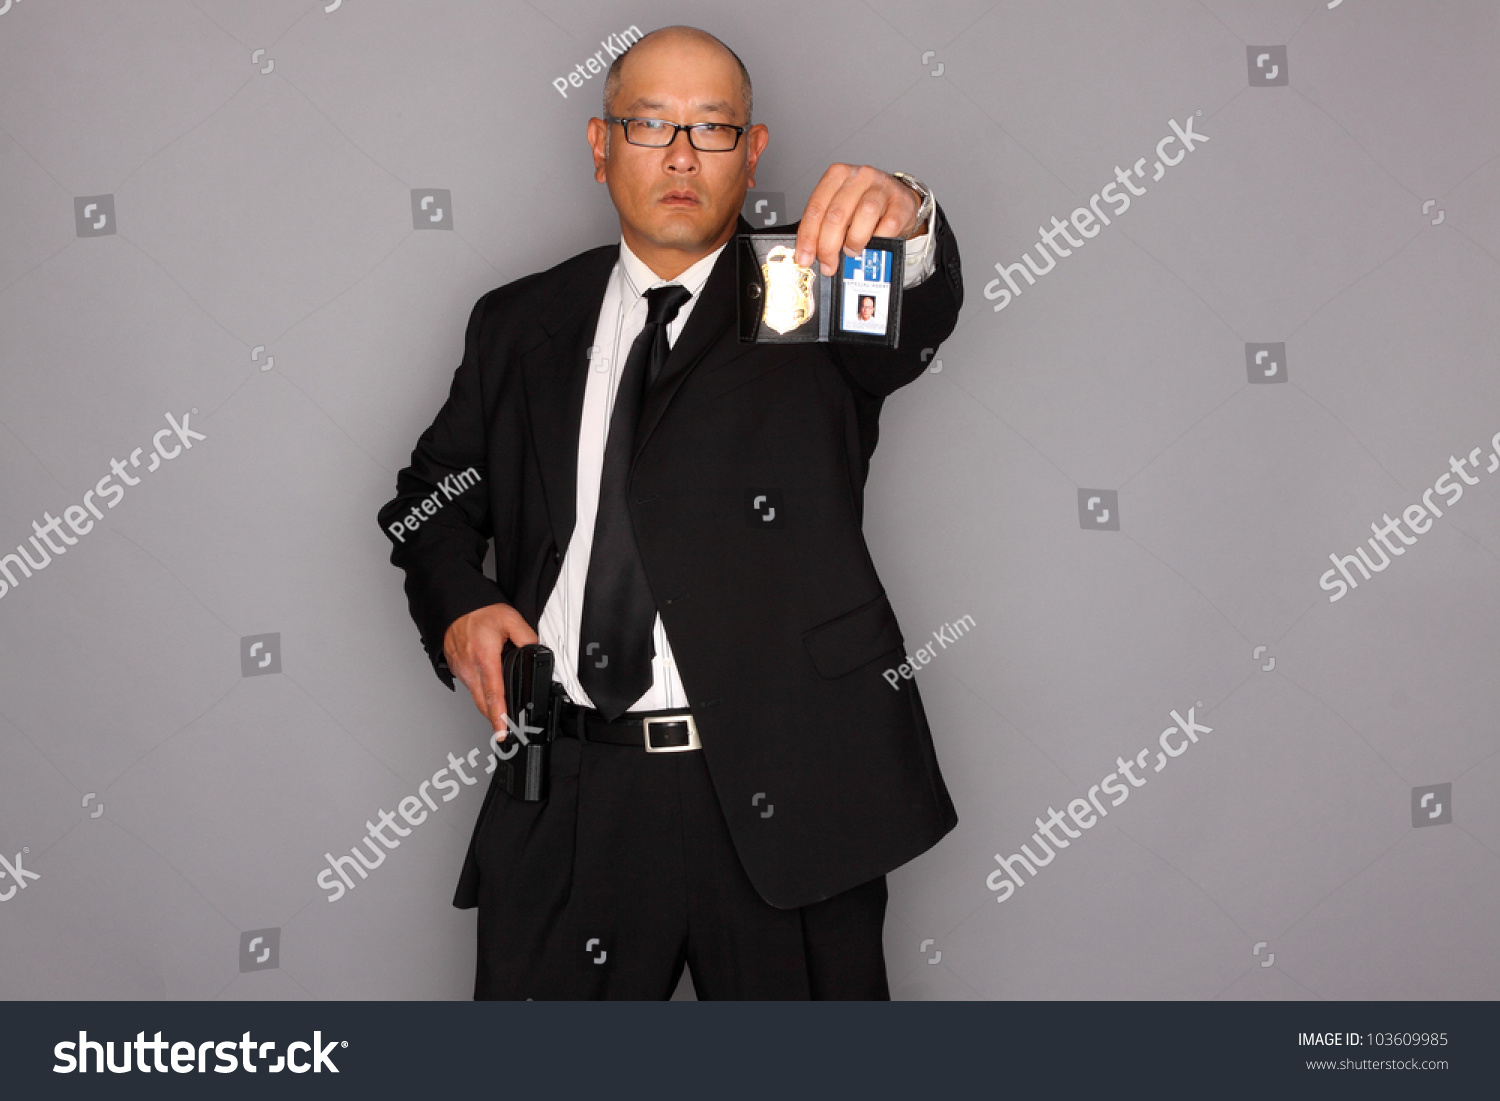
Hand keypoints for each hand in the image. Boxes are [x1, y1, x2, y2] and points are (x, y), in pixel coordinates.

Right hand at [443, 603, 538, 735]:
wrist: (454, 605)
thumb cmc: (478, 611)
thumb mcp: (510, 618)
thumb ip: (527, 637)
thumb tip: (537, 651)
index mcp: (485, 658)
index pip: (494, 694)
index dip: (499, 716)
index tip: (502, 732)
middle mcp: (470, 668)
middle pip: (483, 703)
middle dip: (495, 719)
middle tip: (508, 730)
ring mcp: (461, 670)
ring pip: (476, 696)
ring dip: (488, 705)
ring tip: (501, 711)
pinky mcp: (456, 668)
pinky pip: (470, 686)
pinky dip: (480, 691)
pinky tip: (490, 687)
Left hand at [794, 164, 923, 276]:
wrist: (899, 199)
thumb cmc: (864, 204)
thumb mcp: (841, 208)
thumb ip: (824, 226)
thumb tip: (811, 254)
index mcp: (837, 175)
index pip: (816, 208)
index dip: (808, 237)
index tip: (805, 258)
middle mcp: (859, 177)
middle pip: (837, 214)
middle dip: (828, 246)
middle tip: (828, 264)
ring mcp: (882, 187)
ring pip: (864, 215)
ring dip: (854, 241)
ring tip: (851, 251)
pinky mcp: (901, 203)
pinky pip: (888, 226)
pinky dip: (878, 240)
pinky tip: (872, 244)